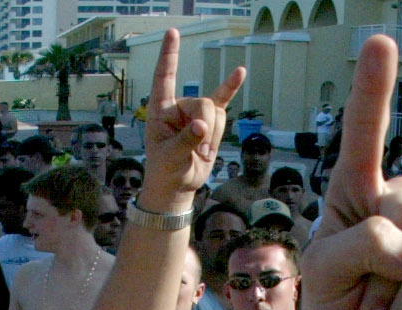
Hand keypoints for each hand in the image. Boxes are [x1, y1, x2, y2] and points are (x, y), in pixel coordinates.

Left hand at [140, 30, 247, 210]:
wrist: (178, 185)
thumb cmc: (166, 169)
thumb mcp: (170, 158)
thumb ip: (185, 141)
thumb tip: (201, 126)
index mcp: (160, 110)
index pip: (164, 77)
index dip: (169, 55)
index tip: (173, 33)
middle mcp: (178, 107)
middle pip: (202, 103)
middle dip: (207, 127)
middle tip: (203, 151)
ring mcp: (195, 113)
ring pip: (216, 111)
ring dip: (215, 135)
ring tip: (203, 153)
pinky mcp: (210, 122)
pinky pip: (223, 101)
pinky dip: (231, 88)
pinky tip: (240, 72)